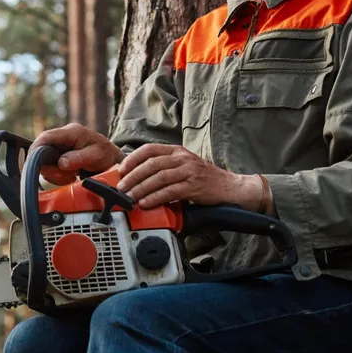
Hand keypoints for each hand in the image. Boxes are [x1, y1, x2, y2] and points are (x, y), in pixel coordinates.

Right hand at [31, 124, 122, 184]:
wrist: (112, 160)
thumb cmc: (106, 155)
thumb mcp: (96, 156)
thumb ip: (78, 158)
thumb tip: (61, 163)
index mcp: (71, 132)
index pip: (46, 137)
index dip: (36, 149)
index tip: (33, 164)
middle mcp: (63, 137)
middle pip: (42, 150)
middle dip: (49, 167)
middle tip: (64, 176)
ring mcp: (61, 146)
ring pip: (45, 161)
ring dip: (55, 172)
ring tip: (70, 177)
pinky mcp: (60, 154)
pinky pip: (51, 166)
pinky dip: (58, 174)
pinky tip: (69, 176)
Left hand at [116, 143, 262, 209]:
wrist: (230, 188)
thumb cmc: (204, 178)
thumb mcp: (183, 166)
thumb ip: (164, 168)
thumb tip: (137, 176)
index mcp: (177, 151)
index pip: (150, 149)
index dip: (133, 159)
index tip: (121, 169)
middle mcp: (182, 158)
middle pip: (152, 164)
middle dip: (133, 176)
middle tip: (121, 187)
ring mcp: (189, 171)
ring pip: (159, 177)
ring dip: (141, 188)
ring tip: (130, 197)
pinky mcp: (195, 186)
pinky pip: (170, 192)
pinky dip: (155, 198)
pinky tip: (146, 203)